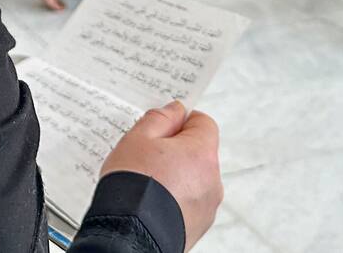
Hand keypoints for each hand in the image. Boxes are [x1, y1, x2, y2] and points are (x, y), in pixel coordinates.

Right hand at [101, 101, 222, 252]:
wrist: (129, 233)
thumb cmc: (133, 186)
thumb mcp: (137, 139)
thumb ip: (159, 119)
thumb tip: (175, 110)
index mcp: (202, 153)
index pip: (203, 122)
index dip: (181, 120)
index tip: (163, 125)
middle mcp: (213, 179)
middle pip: (198, 152)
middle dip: (176, 150)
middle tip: (147, 156)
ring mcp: (208, 205)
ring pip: (194, 179)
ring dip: (176, 177)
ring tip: (148, 184)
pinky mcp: (199, 225)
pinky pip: (189, 202)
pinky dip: (175, 200)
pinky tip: (152, 202)